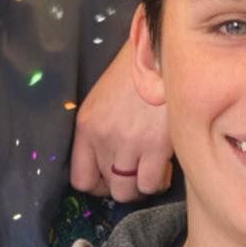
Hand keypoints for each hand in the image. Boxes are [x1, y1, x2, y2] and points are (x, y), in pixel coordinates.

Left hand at [70, 38, 172, 201]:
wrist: (160, 54)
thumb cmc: (132, 76)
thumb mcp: (101, 102)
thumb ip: (98, 134)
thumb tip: (107, 164)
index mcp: (86, 128)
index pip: (80, 180)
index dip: (97, 185)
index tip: (110, 177)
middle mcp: (104, 139)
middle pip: (107, 189)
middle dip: (122, 185)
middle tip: (134, 172)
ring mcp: (130, 144)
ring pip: (129, 192)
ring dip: (140, 186)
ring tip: (150, 169)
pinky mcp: (157, 146)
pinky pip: (152, 184)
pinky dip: (159, 181)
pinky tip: (165, 165)